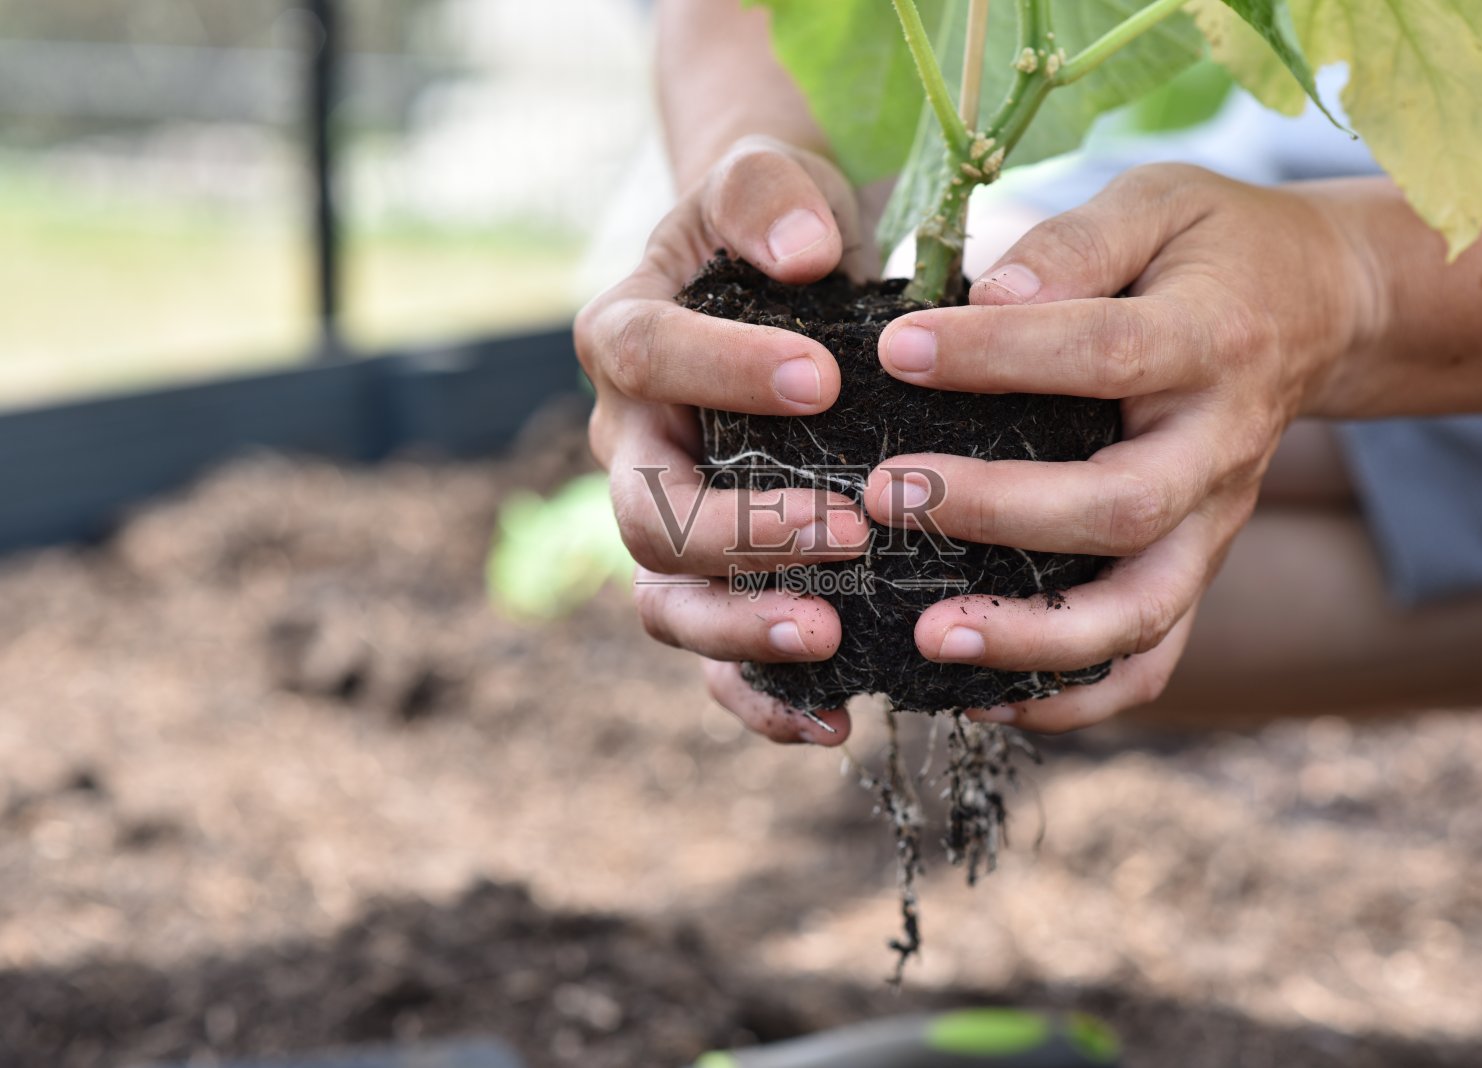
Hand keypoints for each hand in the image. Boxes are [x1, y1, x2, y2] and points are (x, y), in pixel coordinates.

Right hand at [576, 136, 874, 745]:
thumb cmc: (773, 227)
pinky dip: (760, 695)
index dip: (720, 374)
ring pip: (666, 601)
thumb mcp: (766, 180)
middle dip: (739, 533)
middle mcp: (630, 442)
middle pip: (644, 513)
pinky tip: (834, 718)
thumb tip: (802, 254)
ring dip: (739, 629)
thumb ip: (770, 198)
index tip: (822, 378)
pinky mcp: (717, 577)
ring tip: (828, 639)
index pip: (645, 359)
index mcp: (625, 340)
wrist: (778, 278)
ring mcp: (668, 520)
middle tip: (848, 531)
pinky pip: (714, 657)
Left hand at [862, 163, 1381, 732]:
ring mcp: (1213, 524)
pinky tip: (986, 697)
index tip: (895, 351)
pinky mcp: (1198, 568)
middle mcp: (1217, 448)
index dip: (995, 356)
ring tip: (928, 635)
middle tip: (885, 499)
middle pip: (1119, 507)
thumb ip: (1076, 243)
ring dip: (1035, 638)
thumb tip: (985, 295)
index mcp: (1210, 341)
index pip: (1100, 354)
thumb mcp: (1156, 203)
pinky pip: (1153, 659)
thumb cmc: (1212, 247)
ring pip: (1142, 611)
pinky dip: (1077, 696)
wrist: (1320, 309)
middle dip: (996, 514)